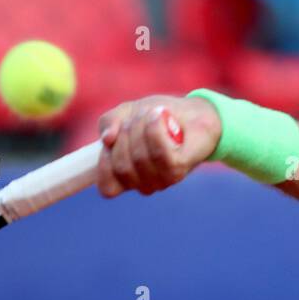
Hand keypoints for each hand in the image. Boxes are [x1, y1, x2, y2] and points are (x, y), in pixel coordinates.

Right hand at [96, 94, 220, 196]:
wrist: (194, 111)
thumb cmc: (158, 115)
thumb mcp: (126, 112)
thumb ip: (109, 122)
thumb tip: (107, 138)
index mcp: (127, 177)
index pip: (107, 187)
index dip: (104, 162)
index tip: (112, 138)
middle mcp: (144, 183)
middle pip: (122, 166)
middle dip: (126, 134)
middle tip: (139, 115)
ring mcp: (163, 179)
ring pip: (140, 158)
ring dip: (142, 127)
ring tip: (153, 113)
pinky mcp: (179, 168)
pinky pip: (160, 153)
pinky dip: (156, 130)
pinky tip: (161, 116)